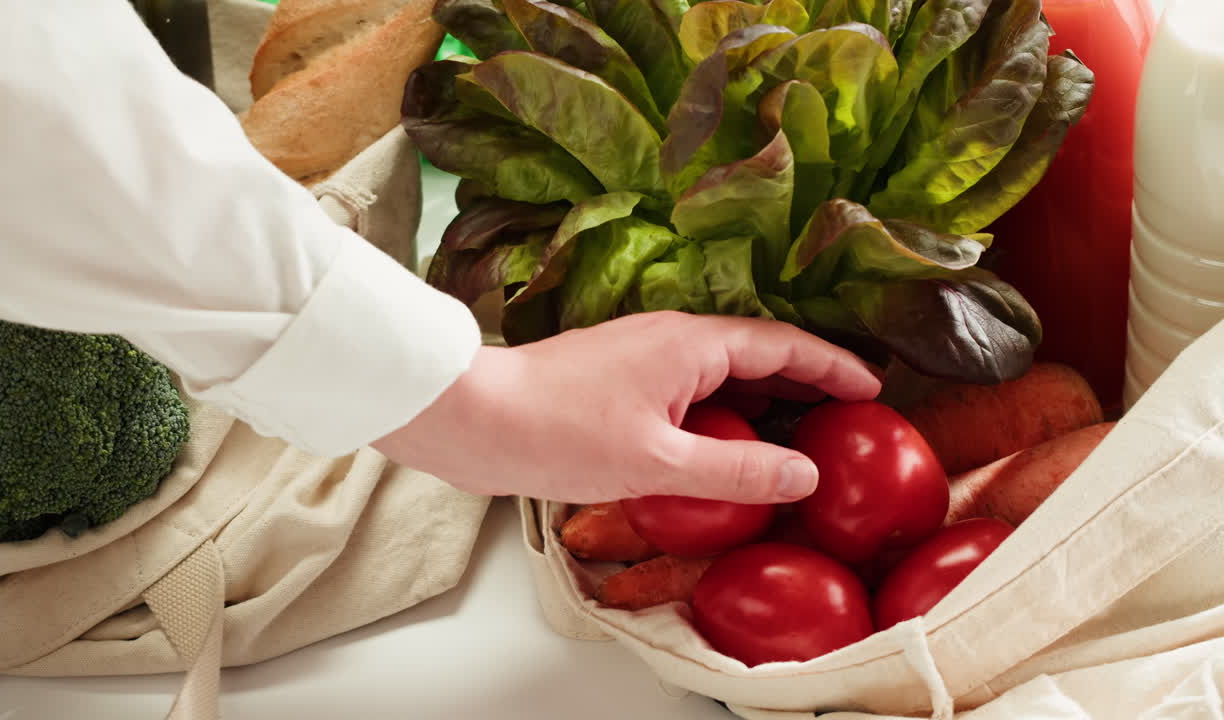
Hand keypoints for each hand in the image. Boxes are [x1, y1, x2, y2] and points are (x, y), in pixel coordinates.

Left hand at [372, 311, 881, 503]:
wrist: (470, 418)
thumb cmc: (556, 432)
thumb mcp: (657, 463)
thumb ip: (736, 470)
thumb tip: (806, 476)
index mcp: (691, 343)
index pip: (784, 345)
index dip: (834, 366)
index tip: (874, 388)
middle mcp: (670, 339)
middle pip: (757, 354)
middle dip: (805, 383)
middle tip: (847, 418)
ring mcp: (641, 358)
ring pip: (721, 375)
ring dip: (762, 401)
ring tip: (798, 438)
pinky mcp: (617, 383)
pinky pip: (688, 393)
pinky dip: (721, 416)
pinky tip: (724, 450)